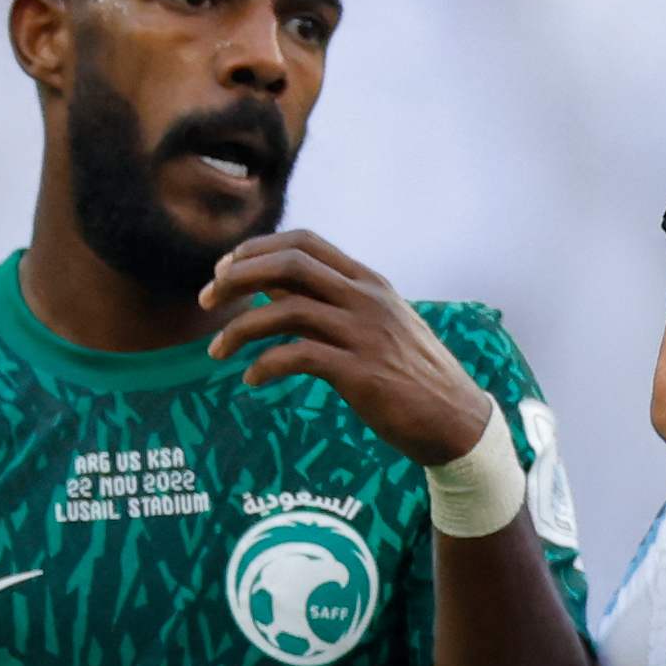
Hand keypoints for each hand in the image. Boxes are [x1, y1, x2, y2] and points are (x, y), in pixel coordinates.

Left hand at [203, 230, 498, 470]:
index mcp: (369, 283)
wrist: (458, 422)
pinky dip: (264, 365)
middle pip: (288, 265)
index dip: (256, 249)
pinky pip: (296, 357)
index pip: (303, 242)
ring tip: (217, 351)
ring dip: (239, 327)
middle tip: (207, 299)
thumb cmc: (412, 377)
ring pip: (284, 310)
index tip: (225, 270)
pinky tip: (252, 378)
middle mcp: (367, 300)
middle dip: (236, 277)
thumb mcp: (378, 326)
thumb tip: (271, 290)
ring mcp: (365, 334)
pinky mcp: (361, 373)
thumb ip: (331, 304)